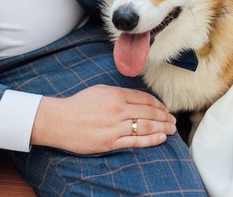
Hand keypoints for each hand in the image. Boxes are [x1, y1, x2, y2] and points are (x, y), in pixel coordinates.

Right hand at [31, 85, 176, 153]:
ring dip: (162, 128)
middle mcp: (117, 109)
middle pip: (149, 112)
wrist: (59, 121)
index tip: (165, 109)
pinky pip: (135, 142)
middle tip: (173, 120)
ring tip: (171, 129)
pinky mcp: (110, 142)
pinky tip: (160, 138)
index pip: (144, 99)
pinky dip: (150, 140)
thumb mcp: (100, 90)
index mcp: (115, 94)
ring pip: (145, 127)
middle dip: (164, 117)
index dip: (158, 104)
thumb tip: (138, 99)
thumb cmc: (78, 105)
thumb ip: (119, 93)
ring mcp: (114, 127)